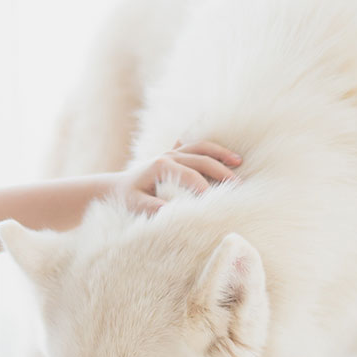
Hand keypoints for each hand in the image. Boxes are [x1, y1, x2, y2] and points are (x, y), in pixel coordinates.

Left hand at [116, 139, 242, 213]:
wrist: (117, 187)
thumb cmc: (127, 197)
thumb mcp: (134, 204)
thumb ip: (150, 207)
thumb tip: (169, 210)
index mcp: (161, 166)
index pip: (190, 176)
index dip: (205, 188)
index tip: (216, 201)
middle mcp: (169, 155)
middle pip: (201, 159)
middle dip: (221, 171)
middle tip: (238, 185)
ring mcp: (172, 152)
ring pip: (202, 147)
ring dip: (221, 153)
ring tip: (238, 161)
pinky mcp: (175, 153)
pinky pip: (196, 146)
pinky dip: (212, 148)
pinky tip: (226, 155)